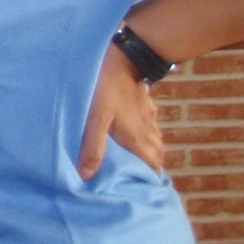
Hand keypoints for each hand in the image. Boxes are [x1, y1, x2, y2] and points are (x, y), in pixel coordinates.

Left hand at [79, 42, 165, 179]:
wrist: (123, 57)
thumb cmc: (106, 89)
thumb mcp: (95, 119)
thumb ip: (93, 147)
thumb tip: (87, 176)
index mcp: (138, 138)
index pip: (153, 165)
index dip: (150, 177)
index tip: (141, 186)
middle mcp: (148, 130)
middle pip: (157, 154)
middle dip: (150, 166)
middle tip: (136, 173)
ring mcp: (148, 115)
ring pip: (155, 138)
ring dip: (149, 149)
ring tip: (135, 156)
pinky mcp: (145, 102)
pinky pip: (151, 122)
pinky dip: (146, 131)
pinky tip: (135, 128)